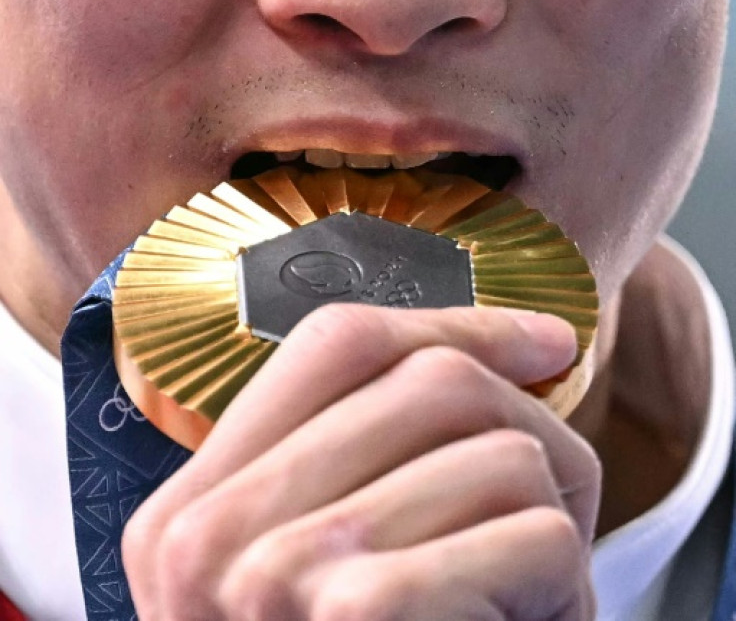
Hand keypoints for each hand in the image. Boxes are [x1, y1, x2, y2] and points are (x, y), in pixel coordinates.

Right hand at [123, 304, 600, 620]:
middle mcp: (207, 539)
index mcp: (186, 514)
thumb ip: (351, 464)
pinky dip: (561, 578)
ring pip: (500, 450)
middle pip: (428, 379)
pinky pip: (530, 531)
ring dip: (544, 519)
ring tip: (510, 590)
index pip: (334, 342)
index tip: (547, 337)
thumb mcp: (308, 571)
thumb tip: (512, 346)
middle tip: (541, 502)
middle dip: (521, 423)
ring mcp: (272, 578)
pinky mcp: (356, 617)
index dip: (453, 318)